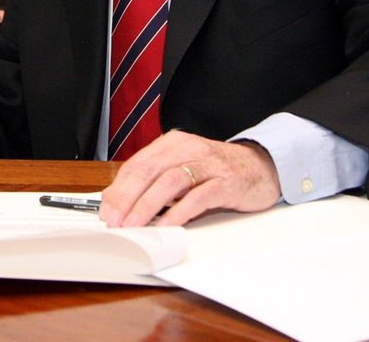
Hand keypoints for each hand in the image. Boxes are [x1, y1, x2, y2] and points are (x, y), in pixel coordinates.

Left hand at [98, 130, 280, 227]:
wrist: (262, 167)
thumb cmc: (218, 171)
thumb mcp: (183, 168)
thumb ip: (155, 180)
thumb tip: (120, 200)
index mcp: (173, 143)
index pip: (137, 164)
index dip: (118, 189)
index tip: (106, 211)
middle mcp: (188, 149)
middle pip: (148, 170)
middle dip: (127, 198)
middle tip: (115, 221)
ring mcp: (208, 164)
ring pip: (169, 181)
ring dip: (148, 205)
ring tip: (135, 225)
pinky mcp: (226, 182)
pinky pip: (197, 197)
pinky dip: (178, 212)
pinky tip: (167, 225)